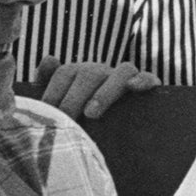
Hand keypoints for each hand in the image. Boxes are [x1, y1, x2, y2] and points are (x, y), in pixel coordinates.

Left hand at [34, 56, 158, 120]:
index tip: (47, 112)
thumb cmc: (81, 120)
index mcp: (80, 74)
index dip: (53, 91)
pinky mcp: (147, 87)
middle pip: (89, 73)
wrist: (119, 137)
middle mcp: (103, 72)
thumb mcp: (64, 105)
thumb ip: (50, 84)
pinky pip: (147, 77)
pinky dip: (142, 80)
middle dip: (74, 96)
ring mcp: (126, 78)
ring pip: (120, 72)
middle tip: (65, 117)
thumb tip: (49, 58)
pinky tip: (133, 88)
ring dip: (105, 92)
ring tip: (91, 113)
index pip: (65, 72)